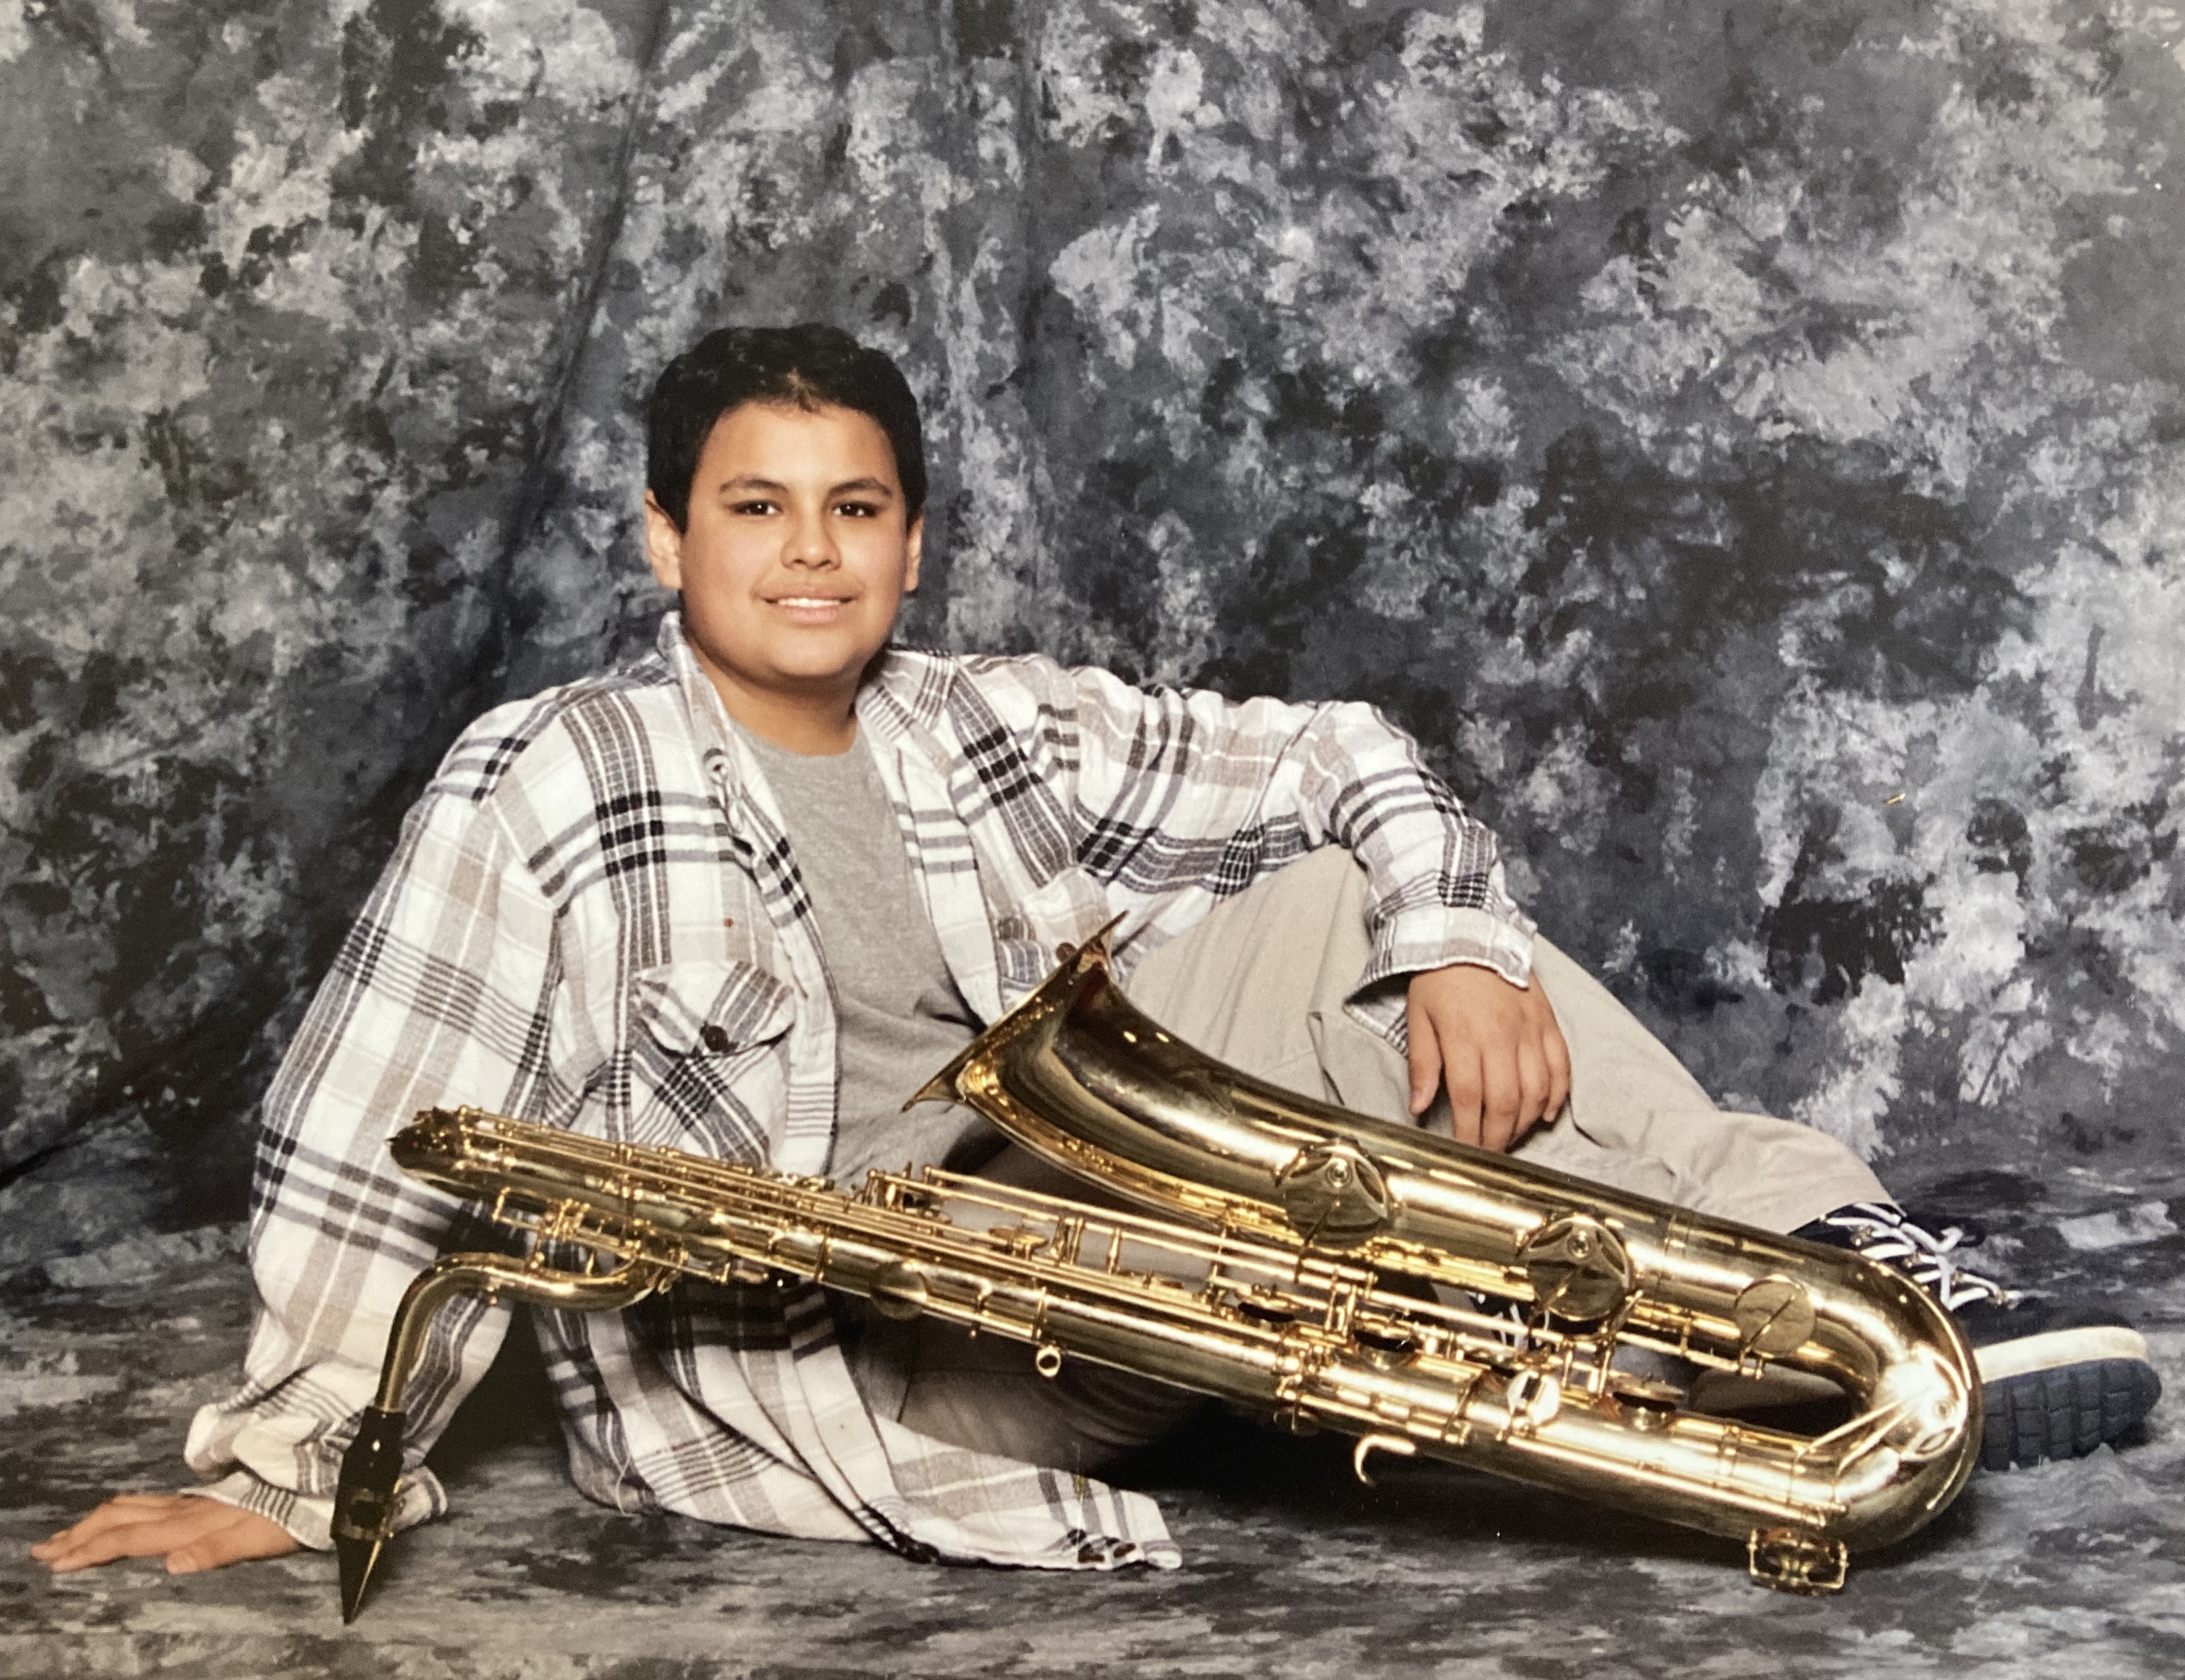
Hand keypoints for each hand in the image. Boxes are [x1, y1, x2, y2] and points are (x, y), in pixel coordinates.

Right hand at [31, 1494, 297, 1575]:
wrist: (316, 1483)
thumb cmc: (288, 1518)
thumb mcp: (256, 1539)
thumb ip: (214, 1551)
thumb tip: (173, 1565)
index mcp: (189, 1524)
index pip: (127, 1538)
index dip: (89, 1550)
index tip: (54, 1563)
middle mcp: (184, 1509)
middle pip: (119, 1519)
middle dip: (78, 1535)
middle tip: (42, 1550)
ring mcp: (192, 1501)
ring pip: (130, 1506)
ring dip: (93, 1520)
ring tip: (66, 1533)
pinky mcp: (202, 1498)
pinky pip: (147, 1501)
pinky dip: (119, 1509)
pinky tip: (118, 1513)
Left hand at [1405, 962, 1571, 1151]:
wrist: (1471, 932)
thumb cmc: (1439, 978)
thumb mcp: (1417, 1019)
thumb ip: (1422, 1065)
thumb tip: (1417, 1108)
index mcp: (1464, 1036)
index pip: (1468, 1099)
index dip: (1469, 1133)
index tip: (1465, 1152)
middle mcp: (1501, 1036)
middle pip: (1505, 1102)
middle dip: (1497, 1137)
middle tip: (1489, 1153)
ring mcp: (1529, 1029)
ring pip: (1537, 1090)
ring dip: (1524, 1122)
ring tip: (1510, 1136)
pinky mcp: (1547, 1022)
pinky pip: (1561, 1067)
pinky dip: (1557, 1095)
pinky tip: (1544, 1114)